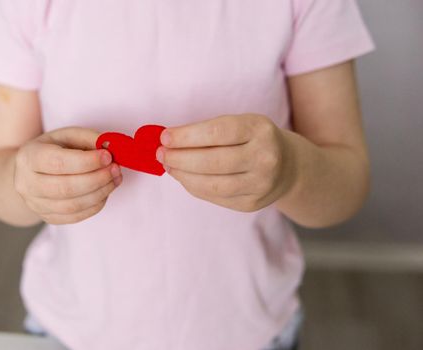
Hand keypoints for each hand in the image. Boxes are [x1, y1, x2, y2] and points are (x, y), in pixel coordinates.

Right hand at [14, 127, 122, 224]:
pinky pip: (76, 216)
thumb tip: (111, 147)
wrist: (31, 172)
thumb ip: (89, 138)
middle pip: (67, 188)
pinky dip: (96, 205)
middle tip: (116, 169)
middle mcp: (27, 184)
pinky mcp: (48, 217)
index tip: (108, 156)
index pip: (59, 163)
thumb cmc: (53, 149)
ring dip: (101, 193)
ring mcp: (36, 204)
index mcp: (29, 157)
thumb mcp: (67, 135)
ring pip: (73, 206)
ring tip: (115, 179)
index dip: (87, 162)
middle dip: (98, 179)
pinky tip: (105, 192)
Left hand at [156, 114, 296, 211]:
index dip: (187, 136)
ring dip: (183, 175)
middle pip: (212, 161)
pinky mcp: (252, 203)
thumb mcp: (240, 124)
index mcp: (259, 129)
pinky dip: (194, 186)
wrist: (288, 166)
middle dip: (180, 158)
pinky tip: (184, 177)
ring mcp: (260, 184)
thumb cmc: (253, 140)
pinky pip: (215, 197)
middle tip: (161, 154)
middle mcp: (265, 157)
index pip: (217, 132)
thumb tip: (168, 141)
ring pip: (212, 184)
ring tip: (169, 165)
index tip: (164, 137)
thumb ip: (208, 131)